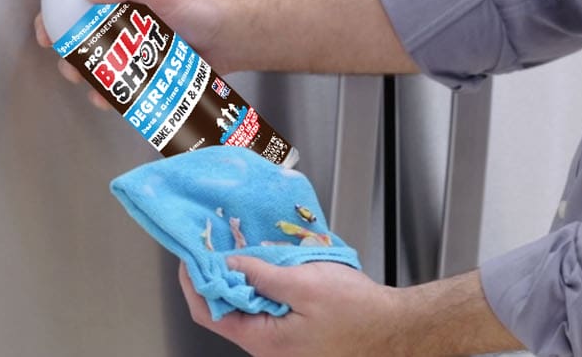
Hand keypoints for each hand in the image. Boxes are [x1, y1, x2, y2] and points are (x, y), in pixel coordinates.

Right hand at [15, 0, 243, 100]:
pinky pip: (109, 72)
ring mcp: (127, 29)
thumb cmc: (203, 4)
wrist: (232, 39)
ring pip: (86, 43)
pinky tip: (107, 97)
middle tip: (48, 38)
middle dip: (54, 21)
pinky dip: (103, 87)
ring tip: (82, 75)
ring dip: (77, 61)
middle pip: (72, 5)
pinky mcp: (136, 57)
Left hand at [179, 262, 520, 356]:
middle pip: (225, 307)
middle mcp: (267, 343)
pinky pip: (268, 302)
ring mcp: (282, 337)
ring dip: (240, 271)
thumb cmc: (356, 313)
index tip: (188, 252)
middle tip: (214, 237)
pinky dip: (262, 277)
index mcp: (263, 339)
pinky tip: (267, 254)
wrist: (393, 328)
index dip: (193, 282)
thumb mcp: (304, 284)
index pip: (209, 312)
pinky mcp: (296, 328)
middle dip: (216, 271)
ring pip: (247, 303)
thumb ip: (263, 274)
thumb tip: (230, 262)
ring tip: (237, 238)